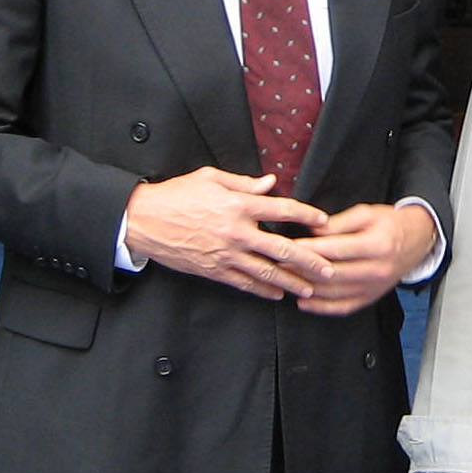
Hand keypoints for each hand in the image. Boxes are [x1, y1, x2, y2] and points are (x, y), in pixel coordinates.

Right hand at [124, 167, 330, 299]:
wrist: (142, 220)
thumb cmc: (176, 195)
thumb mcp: (210, 178)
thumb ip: (244, 183)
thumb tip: (270, 184)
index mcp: (238, 205)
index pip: (282, 210)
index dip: (307, 215)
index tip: (323, 222)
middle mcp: (236, 231)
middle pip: (282, 249)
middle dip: (309, 261)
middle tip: (329, 269)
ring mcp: (225, 254)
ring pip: (266, 272)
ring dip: (291, 282)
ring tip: (309, 289)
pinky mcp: (212, 270)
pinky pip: (243, 283)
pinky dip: (262, 289)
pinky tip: (277, 294)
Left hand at [299, 202, 435, 314]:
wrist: (418, 239)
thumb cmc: (391, 224)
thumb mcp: (367, 213)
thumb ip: (338, 223)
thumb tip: (312, 232)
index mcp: (378, 244)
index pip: (335, 250)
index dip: (308, 249)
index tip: (288, 246)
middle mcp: (377, 269)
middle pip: (331, 274)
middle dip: (302, 270)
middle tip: (280, 264)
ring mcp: (375, 287)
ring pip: (333, 293)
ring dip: (307, 288)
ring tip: (287, 281)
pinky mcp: (371, 297)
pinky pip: (343, 307)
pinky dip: (320, 307)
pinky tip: (304, 301)